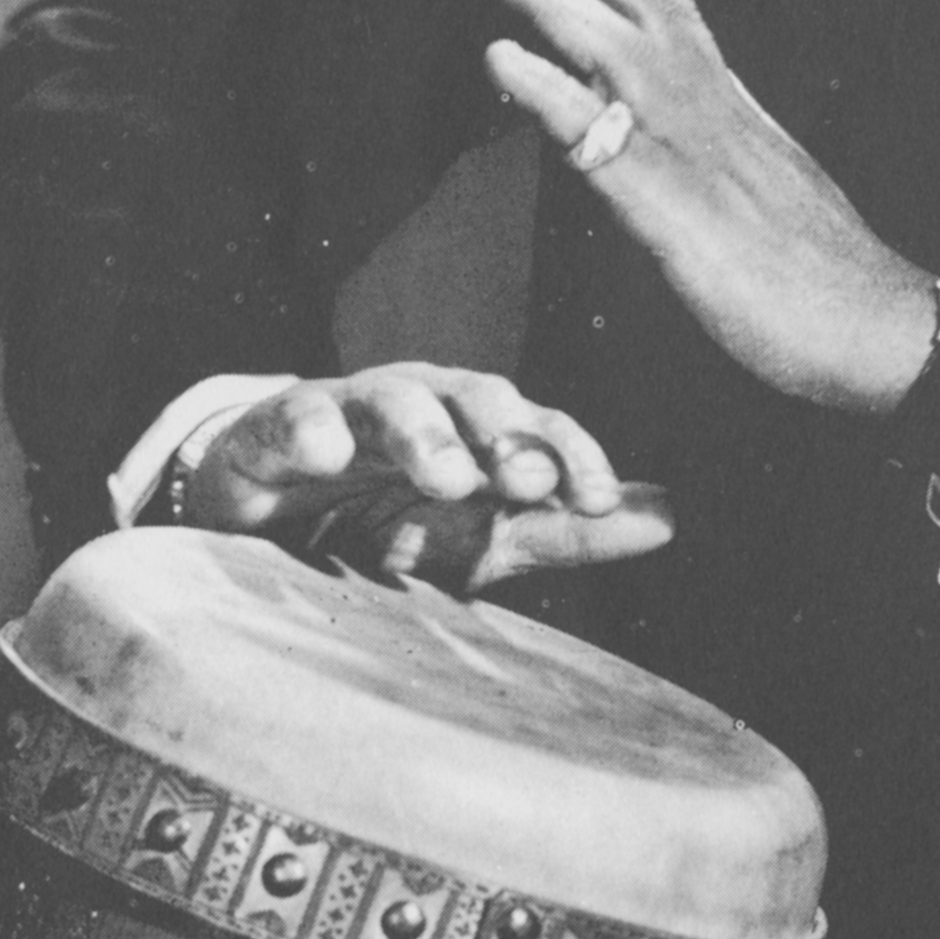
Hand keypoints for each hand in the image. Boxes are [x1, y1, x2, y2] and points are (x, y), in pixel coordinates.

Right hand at [183, 365, 673, 592]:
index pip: (542, 429)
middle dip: (506, 435)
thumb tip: (669, 518)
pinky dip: (312, 429)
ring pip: (394, 401)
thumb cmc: (392, 524)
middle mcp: (426, 406)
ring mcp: (349, 411)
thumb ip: (567, 531)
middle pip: (476, 398)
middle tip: (525, 480)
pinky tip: (327, 454)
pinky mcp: (273, 430)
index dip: (574, 458)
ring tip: (445, 475)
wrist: (270, 530)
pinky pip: (293, 418)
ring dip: (425, 434)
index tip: (598, 500)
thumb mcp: (484, 540)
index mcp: (482, 429)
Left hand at [476, 0, 939, 415]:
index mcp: (736, 111)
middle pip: (641, 2)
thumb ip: (726, 164)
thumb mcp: (771, 200)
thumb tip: (688, 153)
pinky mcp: (672, 211)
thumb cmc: (831, 284)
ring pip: (615, 49)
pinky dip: (547, 90)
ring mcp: (693, 154)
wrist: (878, 330)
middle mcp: (714, 112)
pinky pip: (600, 139)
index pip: (675, 7)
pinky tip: (500, 58)